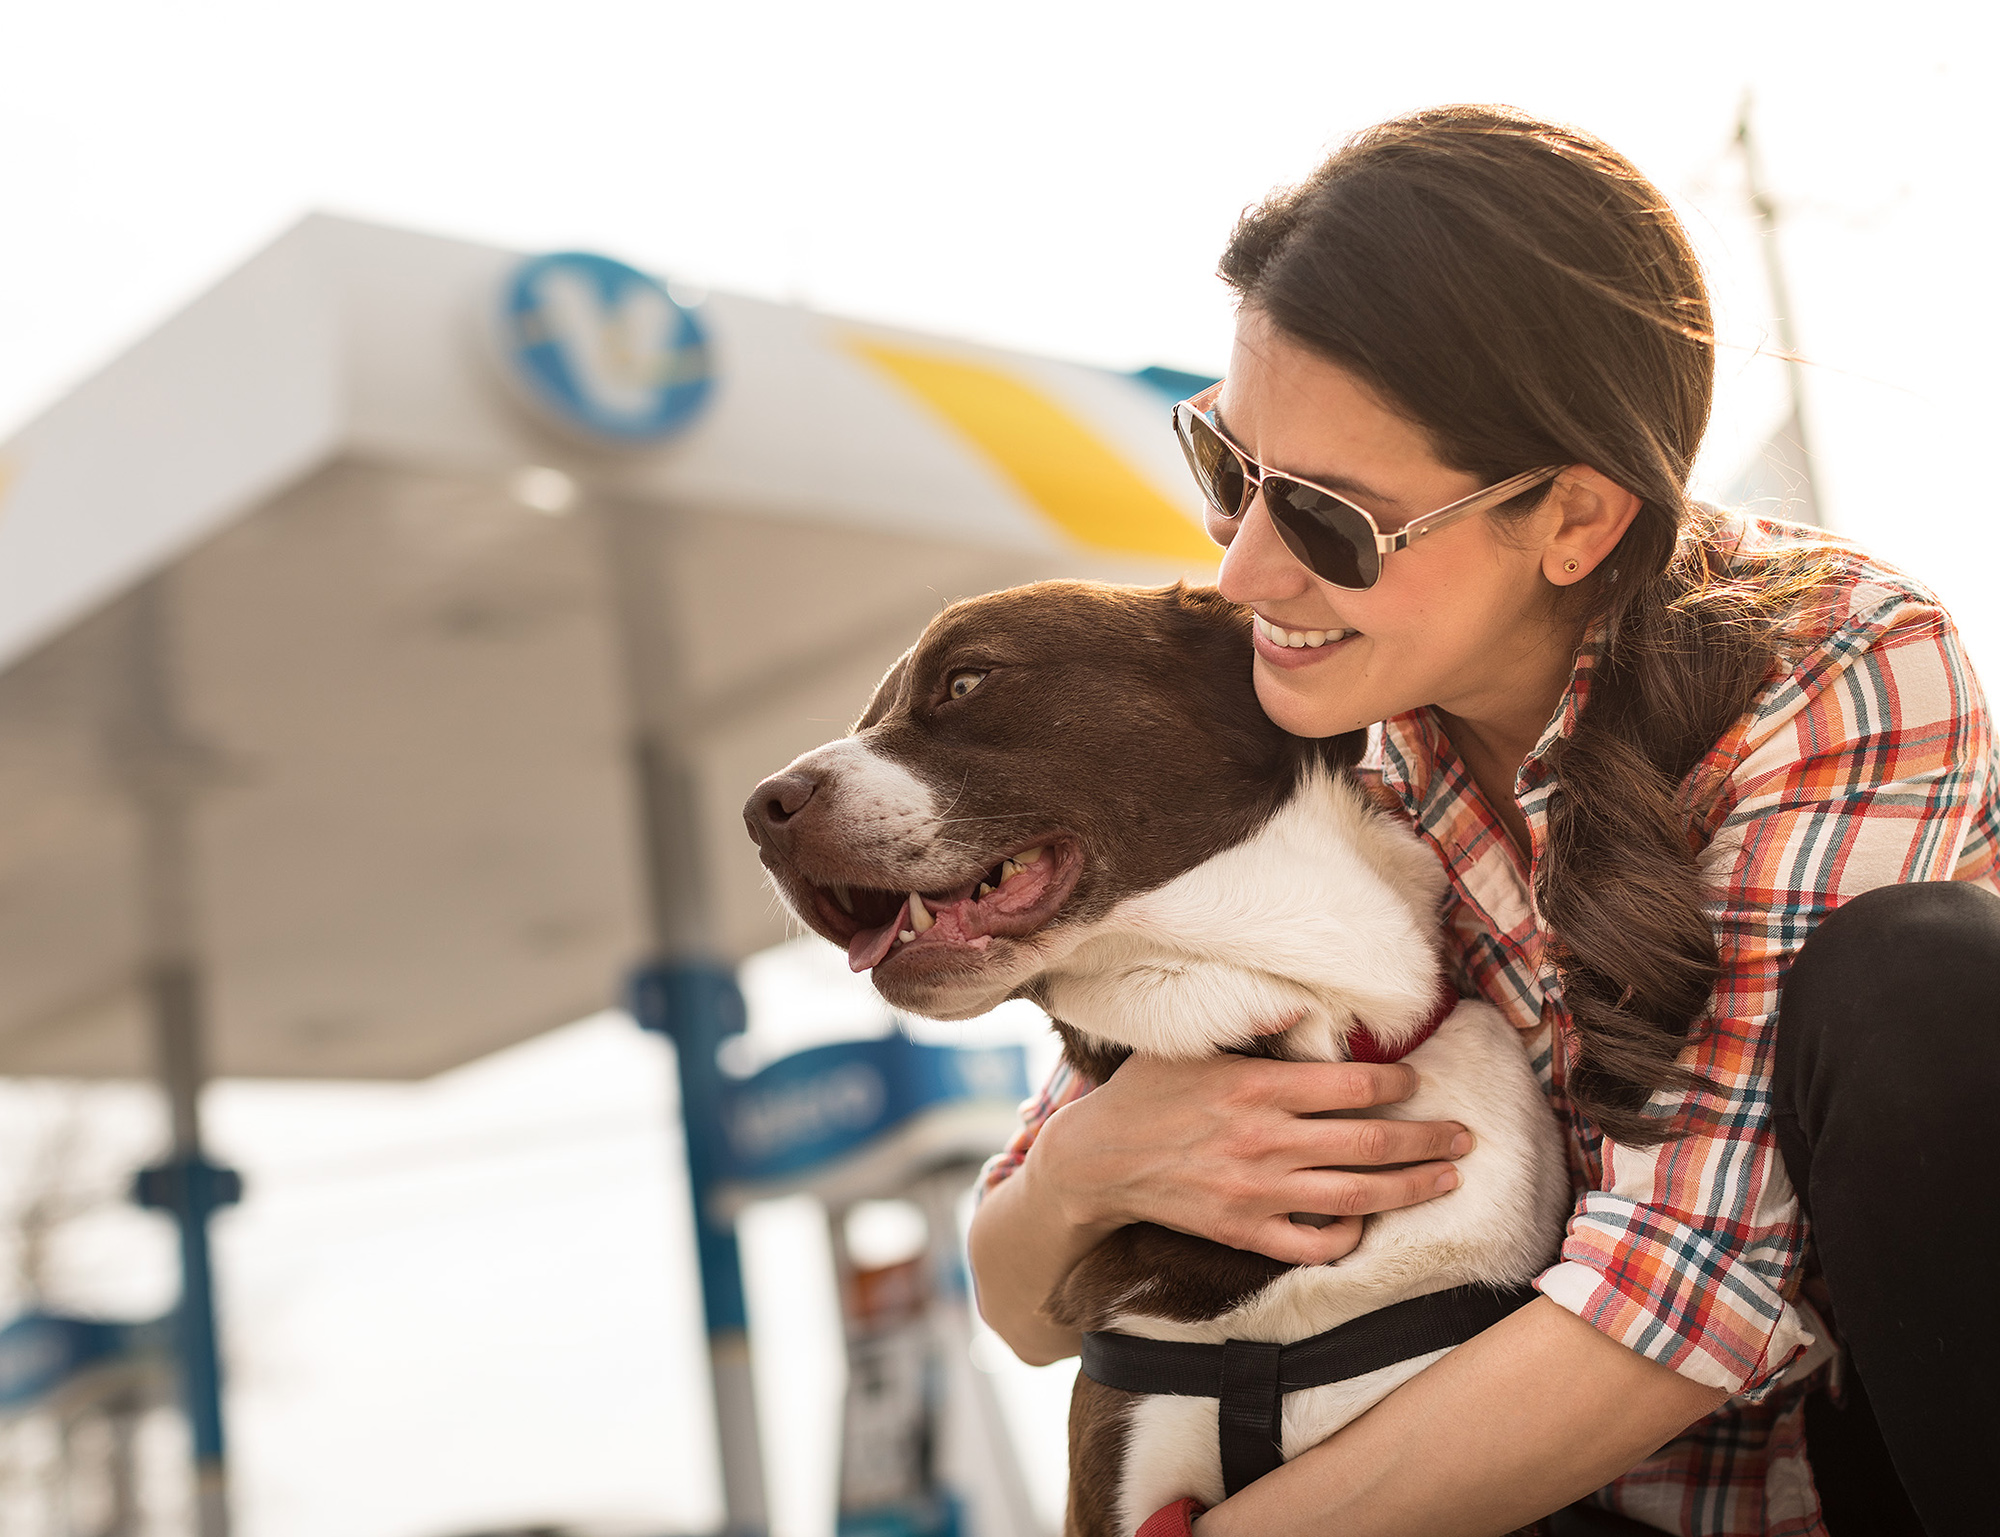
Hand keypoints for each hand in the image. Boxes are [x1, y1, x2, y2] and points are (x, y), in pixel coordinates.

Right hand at [1029, 1053, 1470, 1264]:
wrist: (1096, 1159)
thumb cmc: (1148, 1092)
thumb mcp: (1194, 1045)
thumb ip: (1254, 1027)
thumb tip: (1307, 1004)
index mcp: (1257, 1086)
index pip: (1352, 1084)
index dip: (1396, 1082)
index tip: (1418, 1081)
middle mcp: (1265, 1140)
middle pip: (1371, 1143)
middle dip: (1428, 1139)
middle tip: (1464, 1136)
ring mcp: (1257, 1192)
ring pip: (1357, 1195)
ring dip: (1412, 1188)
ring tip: (1446, 1179)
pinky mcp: (1244, 1231)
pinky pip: (1314, 1244)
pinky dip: (1349, 1236)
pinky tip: (1369, 1223)